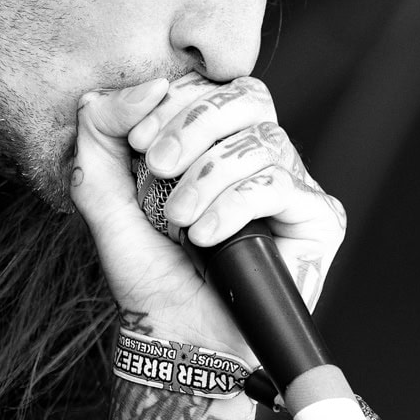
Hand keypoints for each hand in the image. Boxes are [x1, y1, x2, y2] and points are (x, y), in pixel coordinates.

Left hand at [71, 73, 345, 355]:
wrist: (175, 335)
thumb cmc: (146, 270)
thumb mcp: (103, 194)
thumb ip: (102, 134)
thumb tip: (142, 85)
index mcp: (213, 143)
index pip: (211, 87)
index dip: (175, 101)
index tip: (139, 141)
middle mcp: (257, 157)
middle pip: (248, 97)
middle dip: (194, 123)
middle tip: (158, 166)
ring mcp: (291, 185)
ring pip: (262, 141)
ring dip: (207, 177)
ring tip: (179, 219)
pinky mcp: (317, 217)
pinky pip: (282, 184)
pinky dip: (235, 206)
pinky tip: (206, 236)